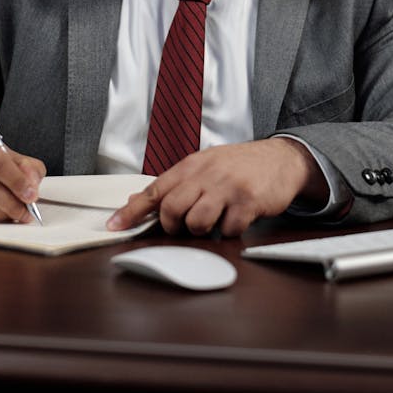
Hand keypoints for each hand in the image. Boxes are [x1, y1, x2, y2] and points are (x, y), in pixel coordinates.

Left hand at [106, 138, 326, 237]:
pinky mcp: (248, 202)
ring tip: (213, 222)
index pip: (154, 189)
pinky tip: (235, 221)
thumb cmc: (237, 166)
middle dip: (172, 226)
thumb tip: (135, 201)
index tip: (113, 226)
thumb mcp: (203, 166)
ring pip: (197, 222)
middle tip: (183, 228)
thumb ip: (173, 184)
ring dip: (201, 231)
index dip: (132, 211)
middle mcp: (206, 174)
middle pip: (172, 208)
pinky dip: (229, 233)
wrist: (279, 159)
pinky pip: (228, 230)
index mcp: (191, 165)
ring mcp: (228, 187)